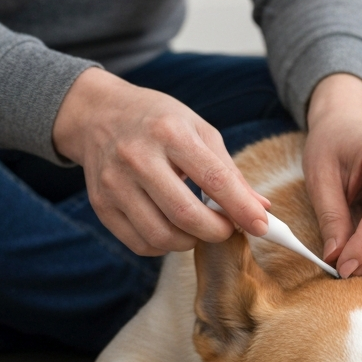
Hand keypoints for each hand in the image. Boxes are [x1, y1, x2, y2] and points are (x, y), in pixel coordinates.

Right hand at [53, 68, 269, 255]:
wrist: (99, 115)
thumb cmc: (158, 122)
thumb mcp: (198, 131)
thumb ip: (228, 171)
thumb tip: (261, 208)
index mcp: (169, 132)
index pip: (213, 179)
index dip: (241, 208)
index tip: (262, 226)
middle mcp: (137, 157)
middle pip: (185, 215)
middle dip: (216, 232)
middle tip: (227, 229)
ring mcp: (115, 184)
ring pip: (162, 236)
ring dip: (190, 242)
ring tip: (198, 228)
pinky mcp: (102, 205)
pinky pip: (141, 243)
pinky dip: (164, 245)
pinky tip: (172, 229)